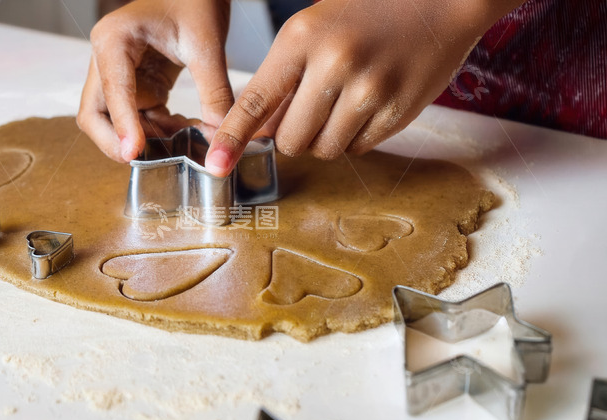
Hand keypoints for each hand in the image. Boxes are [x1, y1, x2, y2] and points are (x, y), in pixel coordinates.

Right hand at [78, 0, 233, 161]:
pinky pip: (141, 119)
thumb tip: (223, 138)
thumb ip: (214, 93)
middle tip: (149, 161)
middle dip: (117, 142)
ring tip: (184, 141)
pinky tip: (188, 129)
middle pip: (95, 115)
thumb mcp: (206, 46)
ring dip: (147, 139)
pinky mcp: (138, 85)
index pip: (111, 92)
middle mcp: (107, 59)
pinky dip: (161, 131)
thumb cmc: (196, 1)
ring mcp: (120, 75)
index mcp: (113, 41)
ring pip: (117, 123)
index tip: (134, 153)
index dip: (122, 126)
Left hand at [205, 0, 524, 176]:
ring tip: (339, 105)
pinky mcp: (398, 112)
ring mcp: (369, 91)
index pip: (255, 100)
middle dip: (290, 135)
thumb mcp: (313, 30)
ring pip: (323, 149)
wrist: (442, 0)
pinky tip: (364, 107)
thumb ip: (281, 79)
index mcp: (302, 38)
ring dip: (322, 139)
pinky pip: (357, 149)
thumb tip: (257, 131)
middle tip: (307, 111)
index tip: (216, 165)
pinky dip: (352, 138)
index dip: (232, 137)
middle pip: (290, 138)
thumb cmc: (368, 11)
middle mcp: (334, 64)